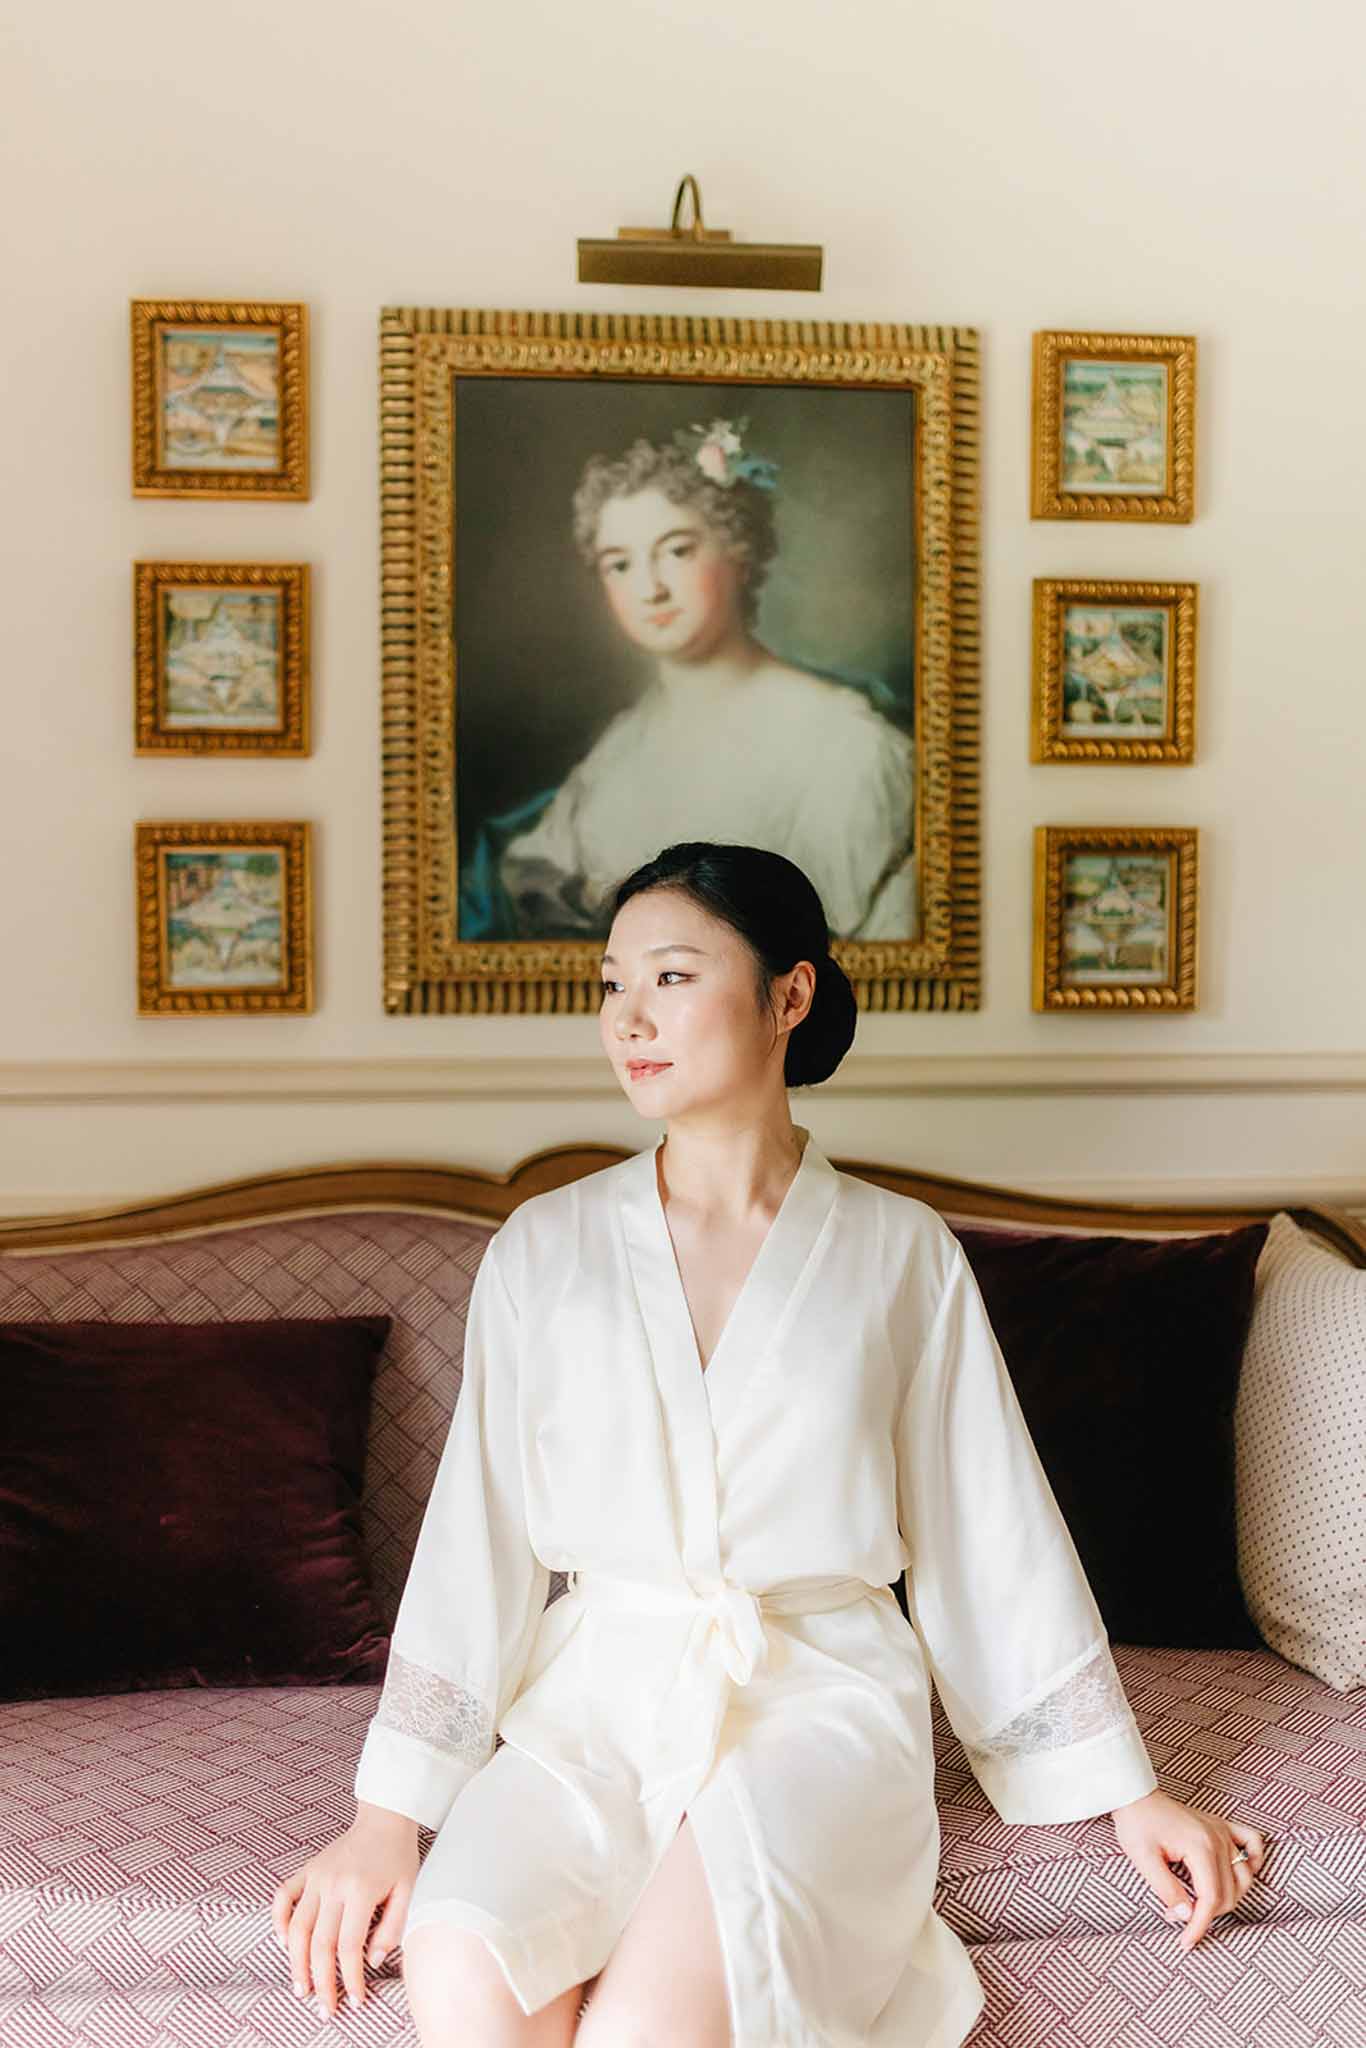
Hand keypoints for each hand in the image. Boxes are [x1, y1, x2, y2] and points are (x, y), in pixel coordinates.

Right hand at [271, 1805, 419, 2017]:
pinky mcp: (306, 1870)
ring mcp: (316, 1875)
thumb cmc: (397, 1857)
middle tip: (324, 2009)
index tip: (355, 2001)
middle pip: (320, 1942)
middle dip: (321, 1981)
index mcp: (361, 1889)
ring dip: (296, 1962)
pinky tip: (285, 1944)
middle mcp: (334, 1884)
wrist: (384, 1818)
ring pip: (297, 1926)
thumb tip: (371, 1961)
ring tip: (301, 1989)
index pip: (349, 1945)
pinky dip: (279, 1922)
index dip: (350, 1978)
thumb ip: (393, 1928)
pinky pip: (282, 1897)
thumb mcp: (408, 1890)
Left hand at [1111, 1788, 1265, 1953]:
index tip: (1186, 1942)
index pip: (1210, 1898)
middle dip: (1208, 1914)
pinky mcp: (1222, 1825)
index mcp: (1199, 1846)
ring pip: (1244, 1877)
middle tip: (1180, 1916)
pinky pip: (1253, 1842)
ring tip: (1200, 1902)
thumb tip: (1187, 1917)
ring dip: (1229, 1897)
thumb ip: (1167, 1890)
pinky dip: (1254, 1861)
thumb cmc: (1136, 1825)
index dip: (1200, 1925)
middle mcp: (1218, 1838)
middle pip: (1229, 1893)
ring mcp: (1222, 1831)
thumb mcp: (1143, 1860)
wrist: (1135, 1796)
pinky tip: (1240, 1875)